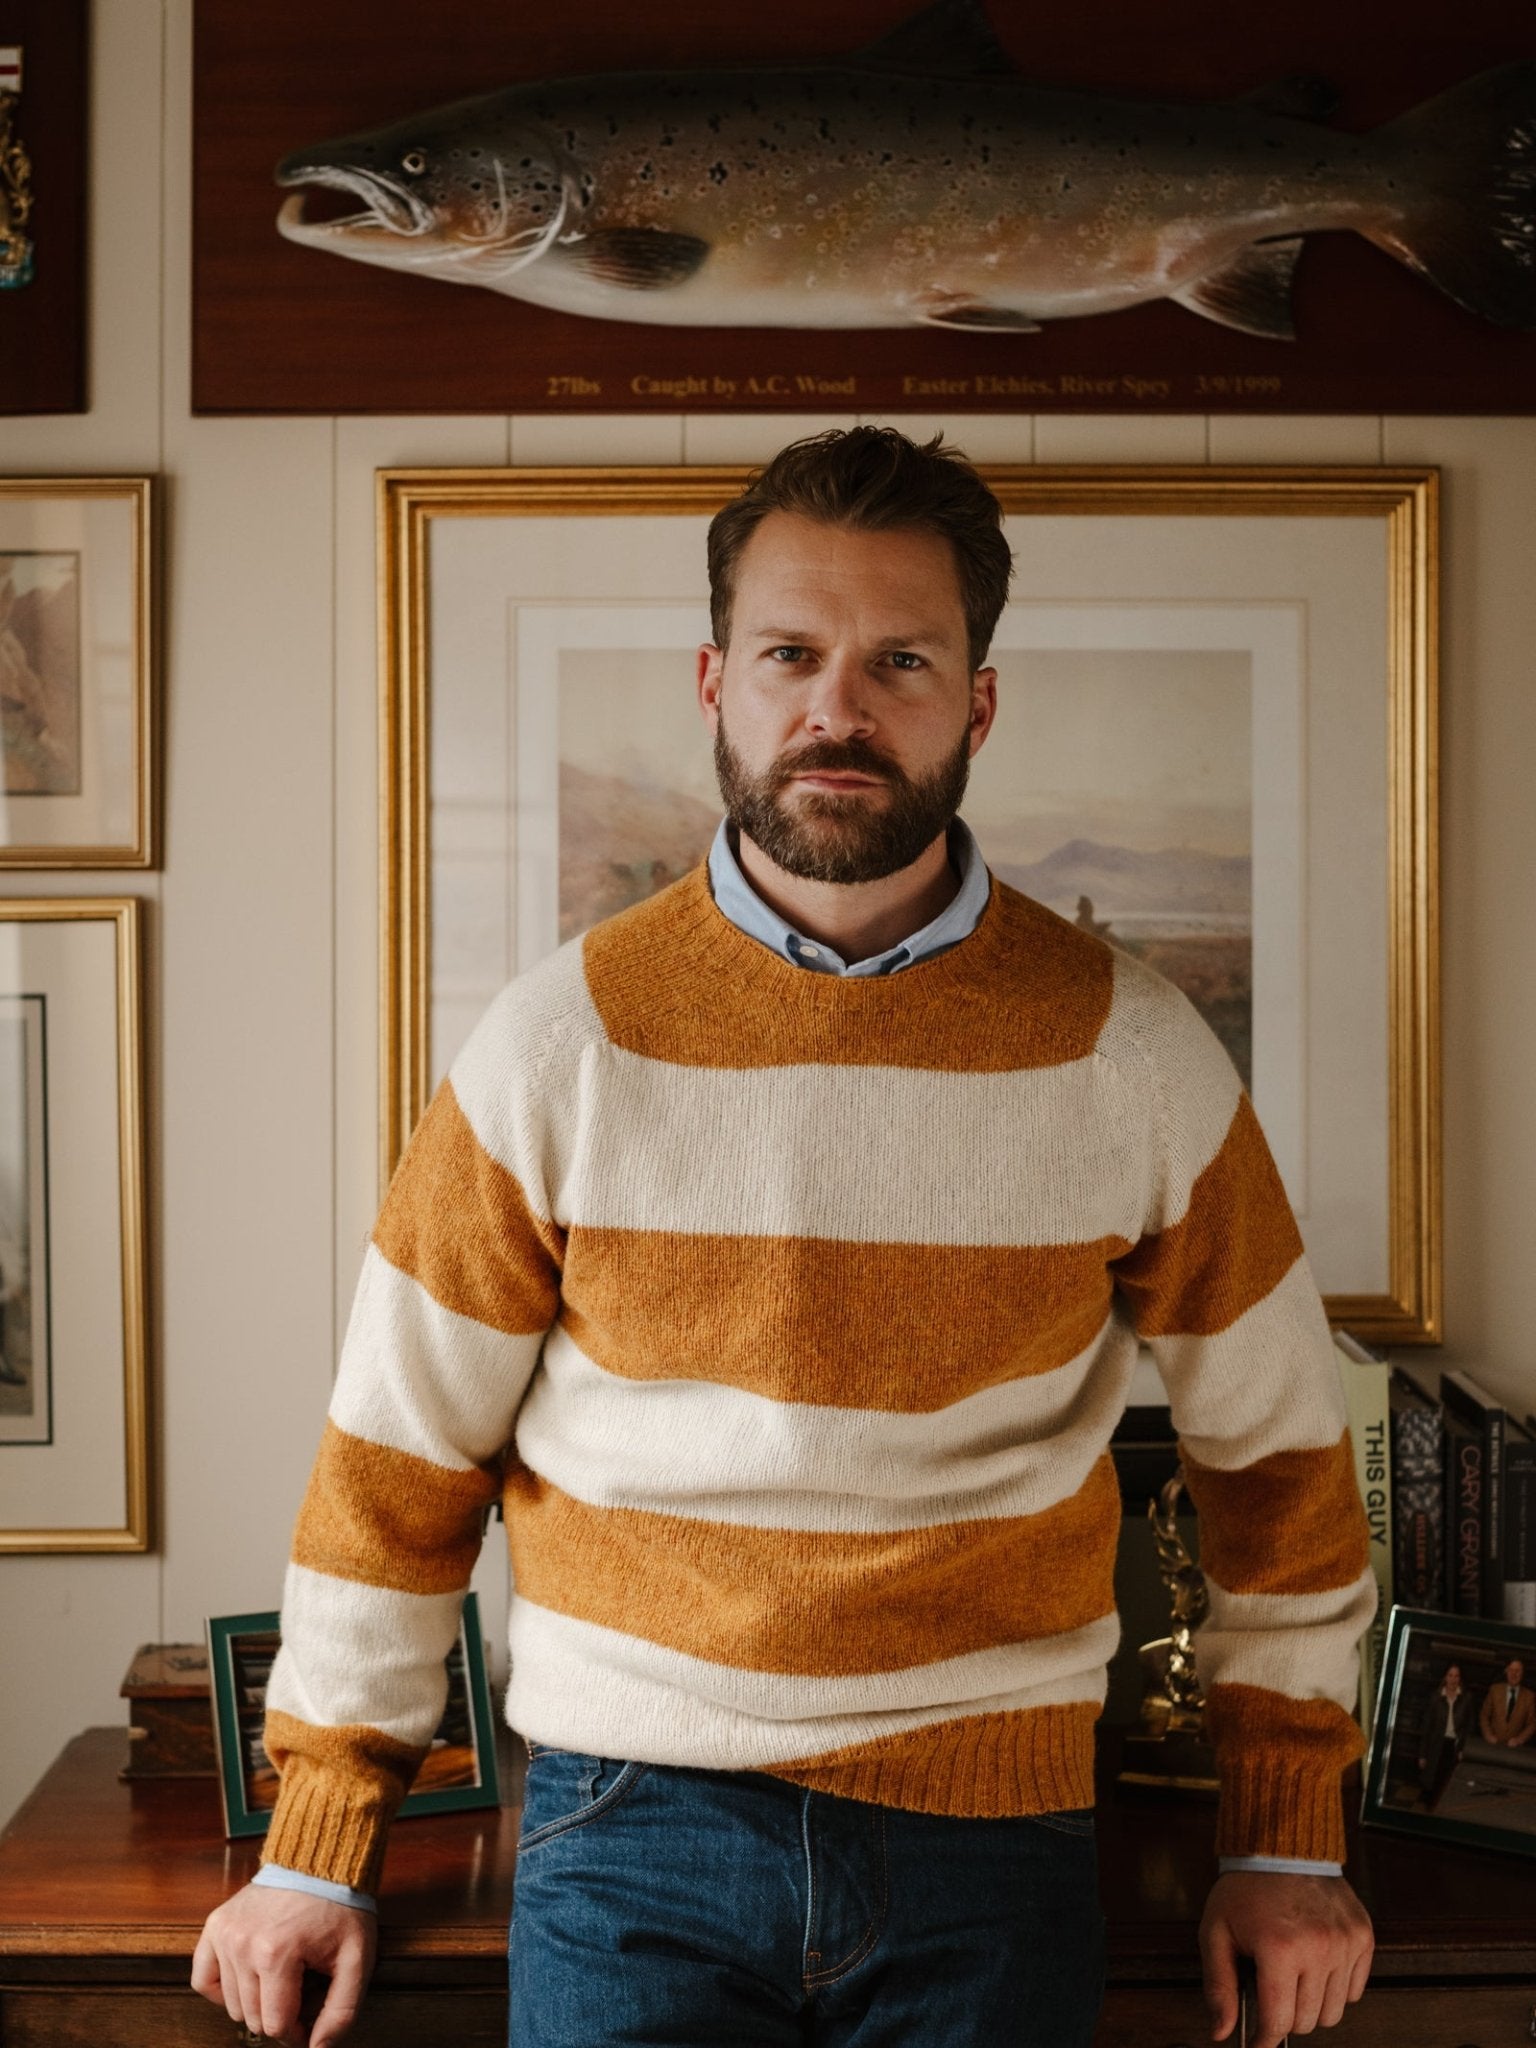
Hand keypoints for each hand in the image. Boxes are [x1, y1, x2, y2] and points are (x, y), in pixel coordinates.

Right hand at [191, 1883, 375, 2047]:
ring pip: (232, 2006)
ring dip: (257, 2003)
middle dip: (279, 2016)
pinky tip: (248, 1979)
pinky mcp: (215, 1926)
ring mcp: (225, 1934)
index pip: (276, 2026)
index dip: (298, 2031)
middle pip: (253, 2019)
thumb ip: (341, 2012)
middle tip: (302, 1993)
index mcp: (277, 1954)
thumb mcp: (356, 1959)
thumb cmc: (340, 1907)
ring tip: (283, 1978)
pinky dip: (222, 1990)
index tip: (312, 2019)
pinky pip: (203, 1980)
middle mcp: (243, 1945)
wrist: (321, 1861)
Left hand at [1199, 1871, 1372, 2046]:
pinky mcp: (1363, 1936)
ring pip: (1333, 2012)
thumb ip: (1219, 1986)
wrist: (1280, 1845)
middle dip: (1285, 2016)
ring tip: (1293, 1976)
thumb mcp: (1215, 1932)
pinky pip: (1353, 1991)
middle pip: (1307, 2021)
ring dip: (1311, 2005)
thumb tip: (1221, 2032)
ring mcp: (1345, 1942)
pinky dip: (1334, 1988)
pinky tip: (1315, 1965)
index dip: (1264, 2039)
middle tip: (1271, 1991)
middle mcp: (1318, 1947)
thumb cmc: (1245, 1889)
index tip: (1258, 2041)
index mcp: (1279, 1948)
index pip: (1278, 2021)